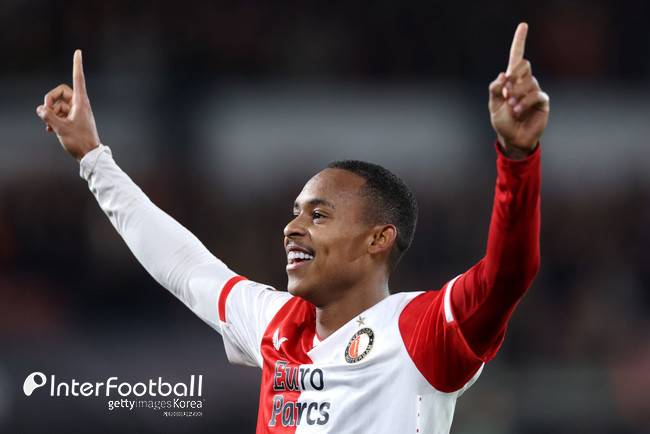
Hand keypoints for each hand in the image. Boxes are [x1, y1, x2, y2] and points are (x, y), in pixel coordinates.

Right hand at [36, 50, 100, 160]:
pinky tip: (50, 130)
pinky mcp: (74, 119)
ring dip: (51, 113)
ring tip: (50, 126)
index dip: (77, 65)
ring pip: (59, 104)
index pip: (78, 78)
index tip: (78, 52)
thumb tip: (40, 109)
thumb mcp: (60, 128)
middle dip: (50, 100)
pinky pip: (61, 113)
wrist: (90, 156)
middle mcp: (80, 104)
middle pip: (60, 92)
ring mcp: (77, 112)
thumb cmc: (79, 141)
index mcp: (81, 102)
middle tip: (46, 113)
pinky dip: (54, 118)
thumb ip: (48, 116)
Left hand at [489, 23, 548, 157]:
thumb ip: (495, 89)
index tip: (523, 25)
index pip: (516, 57)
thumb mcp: (493, 105)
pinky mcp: (542, 101)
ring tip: (512, 108)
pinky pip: (536, 94)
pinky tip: (517, 111)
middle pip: (523, 64)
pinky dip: (524, 102)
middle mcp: (525, 82)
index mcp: (512, 80)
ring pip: (528, 81)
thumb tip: (503, 75)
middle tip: (506, 92)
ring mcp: (535, 90)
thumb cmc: (503, 122)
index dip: (519, 41)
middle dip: (513, 77)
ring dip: (517, 95)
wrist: (513, 139)